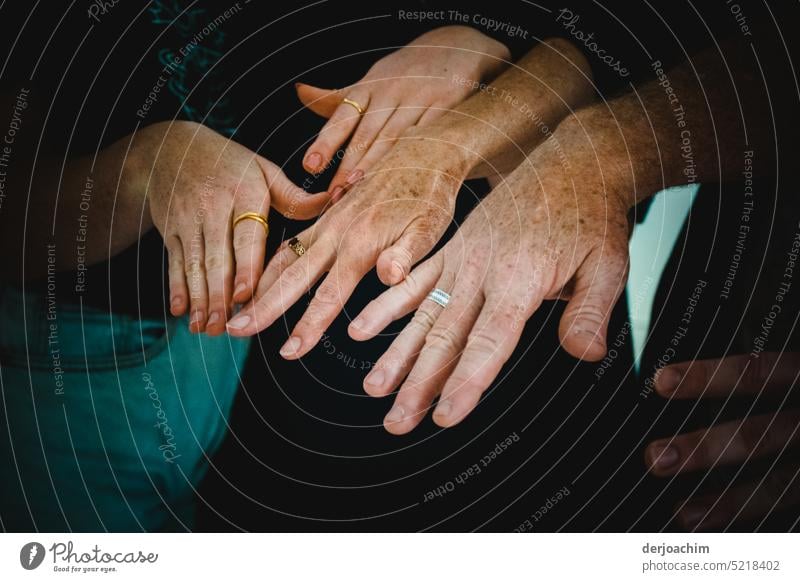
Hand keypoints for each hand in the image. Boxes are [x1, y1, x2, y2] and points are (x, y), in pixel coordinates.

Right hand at [129, 121, 328, 333]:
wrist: (172, 149)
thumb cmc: (230, 164)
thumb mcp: (263, 170)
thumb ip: (295, 197)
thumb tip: (336, 201)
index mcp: (245, 194)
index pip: (246, 236)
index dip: (245, 268)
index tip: (244, 296)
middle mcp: (213, 208)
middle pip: (218, 258)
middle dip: (219, 295)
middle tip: (227, 326)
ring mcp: (188, 220)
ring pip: (194, 265)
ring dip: (199, 299)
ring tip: (205, 327)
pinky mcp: (170, 230)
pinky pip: (174, 263)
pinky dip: (176, 289)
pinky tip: (180, 312)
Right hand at [226, 133, 471, 345]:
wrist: (425, 153)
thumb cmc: (431, 196)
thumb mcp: (430, 227)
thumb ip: (407, 254)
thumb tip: (387, 275)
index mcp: (361, 244)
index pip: (329, 294)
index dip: (308, 325)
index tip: (289, 351)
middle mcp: (337, 234)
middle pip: (293, 277)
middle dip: (263, 306)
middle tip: (235, 330)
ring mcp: (329, 223)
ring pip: (286, 257)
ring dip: (259, 284)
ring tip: (237, 308)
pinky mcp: (330, 215)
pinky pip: (293, 242)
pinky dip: (272, 263)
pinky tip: (260, 277)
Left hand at [297, 26, 508, 200]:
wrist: (454, 47)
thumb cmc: (404, 73)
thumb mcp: (370, 80)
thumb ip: (337, 96)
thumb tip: (299, 92)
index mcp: (369, 88)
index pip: (342, 118)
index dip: (326, 142)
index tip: (310, 165)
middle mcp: (390, 92)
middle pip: (366, 134)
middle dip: (348, 165)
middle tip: (334, 195)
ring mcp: (419, 98)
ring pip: (393, 138)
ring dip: (375, 166)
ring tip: (359, 191)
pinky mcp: (446, 106)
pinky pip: (426, 135)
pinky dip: (413, 155)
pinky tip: (402, 176)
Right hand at [347, 126, 632, 433]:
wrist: (569, 162)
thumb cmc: (590, 215)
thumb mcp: (608, 261)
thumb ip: (590, 309)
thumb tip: (585, 354)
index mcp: (520, 277)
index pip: (490, 340)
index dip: (466, 381)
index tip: (444, 417)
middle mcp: (482, 270)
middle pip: (446, 337)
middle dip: (420, 384)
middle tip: (396, 422)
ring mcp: (462, 259)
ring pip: (423, 314)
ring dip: (398, 355)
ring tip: (375, 389)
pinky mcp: (452, 249)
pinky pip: (415, 281)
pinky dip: (387, 305)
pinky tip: (361, 329)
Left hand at [645, 352, 799, 529]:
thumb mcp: (794, 369)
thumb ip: (766, 370)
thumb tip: (684, 363)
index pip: (758, 374)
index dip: (708, 377)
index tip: (659, 383)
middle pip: (762, 435)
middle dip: (707, 449)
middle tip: (655, 458)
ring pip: (782, 485)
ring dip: (731, 504)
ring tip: (684, 517)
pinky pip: (795, 513)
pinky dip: (761, 528)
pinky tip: (732, 543)